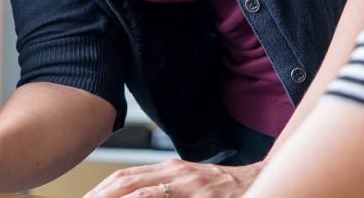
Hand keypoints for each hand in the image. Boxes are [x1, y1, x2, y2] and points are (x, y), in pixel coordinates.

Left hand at [85, 158, 264, 197]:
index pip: (125, 176)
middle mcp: (176, 172)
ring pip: (144, 194)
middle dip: (101, 196)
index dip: (100, 190)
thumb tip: (130, 195)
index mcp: (169, 168)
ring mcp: (190, 185)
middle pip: (127, 182)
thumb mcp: (189, 184)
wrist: (263, 182)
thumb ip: (162, 189)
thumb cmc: (223, 189)